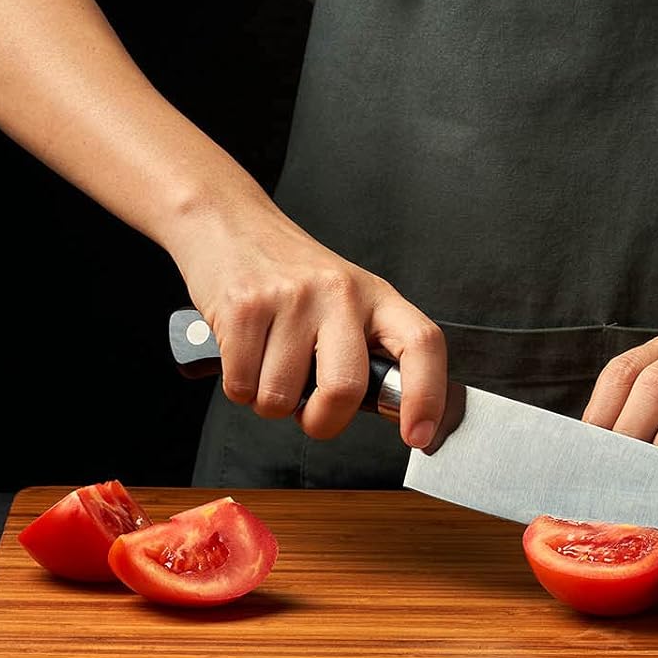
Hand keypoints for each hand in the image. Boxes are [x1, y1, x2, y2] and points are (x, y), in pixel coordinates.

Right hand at [169, 198, 446, 447]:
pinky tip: (244, 354)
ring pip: (282, 398)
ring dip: (269, 401)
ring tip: (270, 364)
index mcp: (377, 296)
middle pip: (345, 388)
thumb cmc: (291, 272)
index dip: (427, 396)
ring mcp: (292, 298)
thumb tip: (389, 410)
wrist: (230, 222)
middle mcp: (341, 293)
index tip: (419, 434)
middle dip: (323, 421)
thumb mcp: (347, 297)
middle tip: (311, 412)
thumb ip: (367, 345)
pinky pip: (241, 386)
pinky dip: (239, 387)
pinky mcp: (244, 307)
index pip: (421, 345)